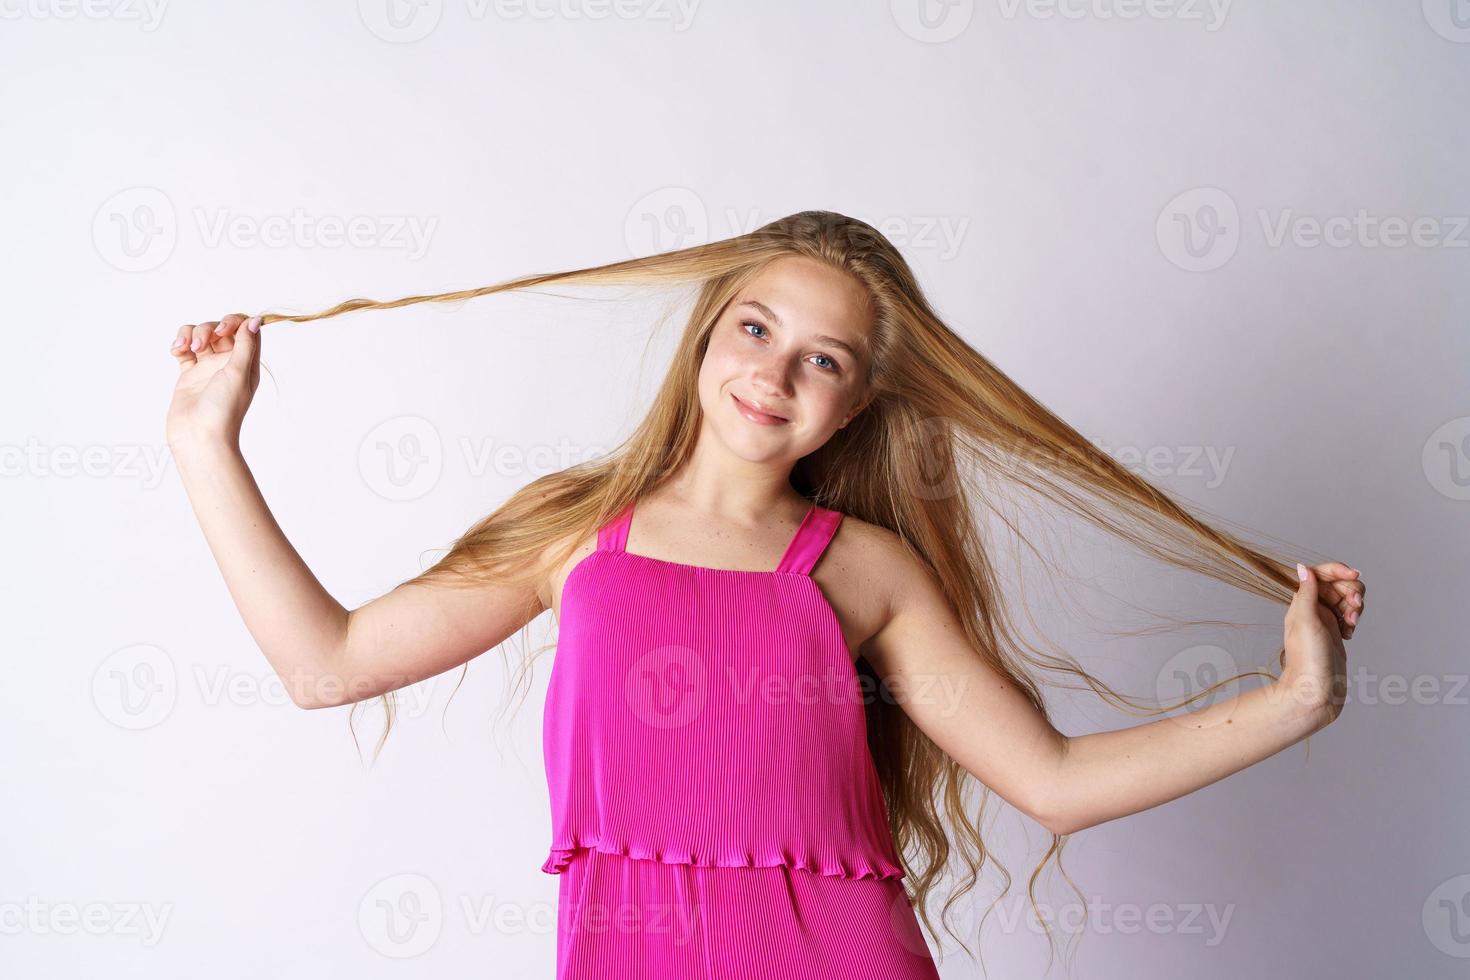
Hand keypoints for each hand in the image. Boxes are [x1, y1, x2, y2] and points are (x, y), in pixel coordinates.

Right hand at [165, 313, 263, 449]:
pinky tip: (176, 350)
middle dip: (208, 328)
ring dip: (191, 334)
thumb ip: (246, 345)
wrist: (199, 437)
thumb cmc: (223, 410)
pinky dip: (180, 344)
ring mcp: (207, 369)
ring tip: (185, 348)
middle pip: (219, 329)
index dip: (233, 322)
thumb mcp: (239, 373)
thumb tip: (255, 320)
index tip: (222, 331)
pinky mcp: (188, 375)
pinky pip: (184, 350)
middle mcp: (228, 364)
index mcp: (246, 363)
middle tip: (201, 344)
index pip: (244, 329)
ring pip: (200, 336)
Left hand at [1278, 562, 1351, 729]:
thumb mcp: (1306, 621)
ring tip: (1352, 622)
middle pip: (1338, 584)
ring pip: (1346, 598)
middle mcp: (1311, 608)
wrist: (1316, 690)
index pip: (1320, 573)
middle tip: (1354, 607)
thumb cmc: (1307, 659)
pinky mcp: (1336, 632)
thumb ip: (1305, 593)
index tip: (1354, 574)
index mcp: (1301, 601)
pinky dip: (1354, 618)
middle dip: (1351, 590)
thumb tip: (1302, 567)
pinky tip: (1350, 633)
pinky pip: (1350, 614)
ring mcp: (1324, 620)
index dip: (1338, 570)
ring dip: (1355, 604)